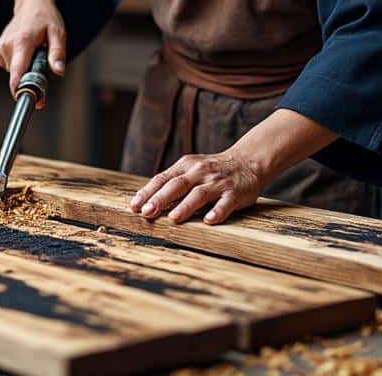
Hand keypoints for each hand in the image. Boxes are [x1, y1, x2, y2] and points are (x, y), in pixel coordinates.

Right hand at [0, 0, 66, 103]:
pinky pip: (10, 67)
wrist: (31, 3)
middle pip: (18, 75)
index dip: (20, 88)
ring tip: (35, 51)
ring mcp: (1, 48)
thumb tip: (59, 72)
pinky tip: (26, 51)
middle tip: (44, 65)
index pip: (17, 71)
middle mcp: (8, 45)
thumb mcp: (58, 33)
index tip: (26, 99)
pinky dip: (19, 64)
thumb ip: (57, 53)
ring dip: (26, 68)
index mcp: (22, 41)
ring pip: (15, 72)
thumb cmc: (46, 17)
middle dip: (31, 78)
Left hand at [129, 151, 266, 225]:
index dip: (147, 192)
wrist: (247, 161)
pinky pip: (225, 203)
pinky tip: (209, 221)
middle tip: (147, 212)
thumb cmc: (212, 170)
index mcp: (185, 166)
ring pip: (199, 194)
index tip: (134, 206)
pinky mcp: (234, 193)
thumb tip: (147, 202)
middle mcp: (200, 172)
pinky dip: (217, 212)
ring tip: (173, 218)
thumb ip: (173, 183)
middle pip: (177, 185)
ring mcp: (217, 182)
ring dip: (185, 206)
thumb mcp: (191, 170)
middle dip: (160, 199)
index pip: (162, 178)